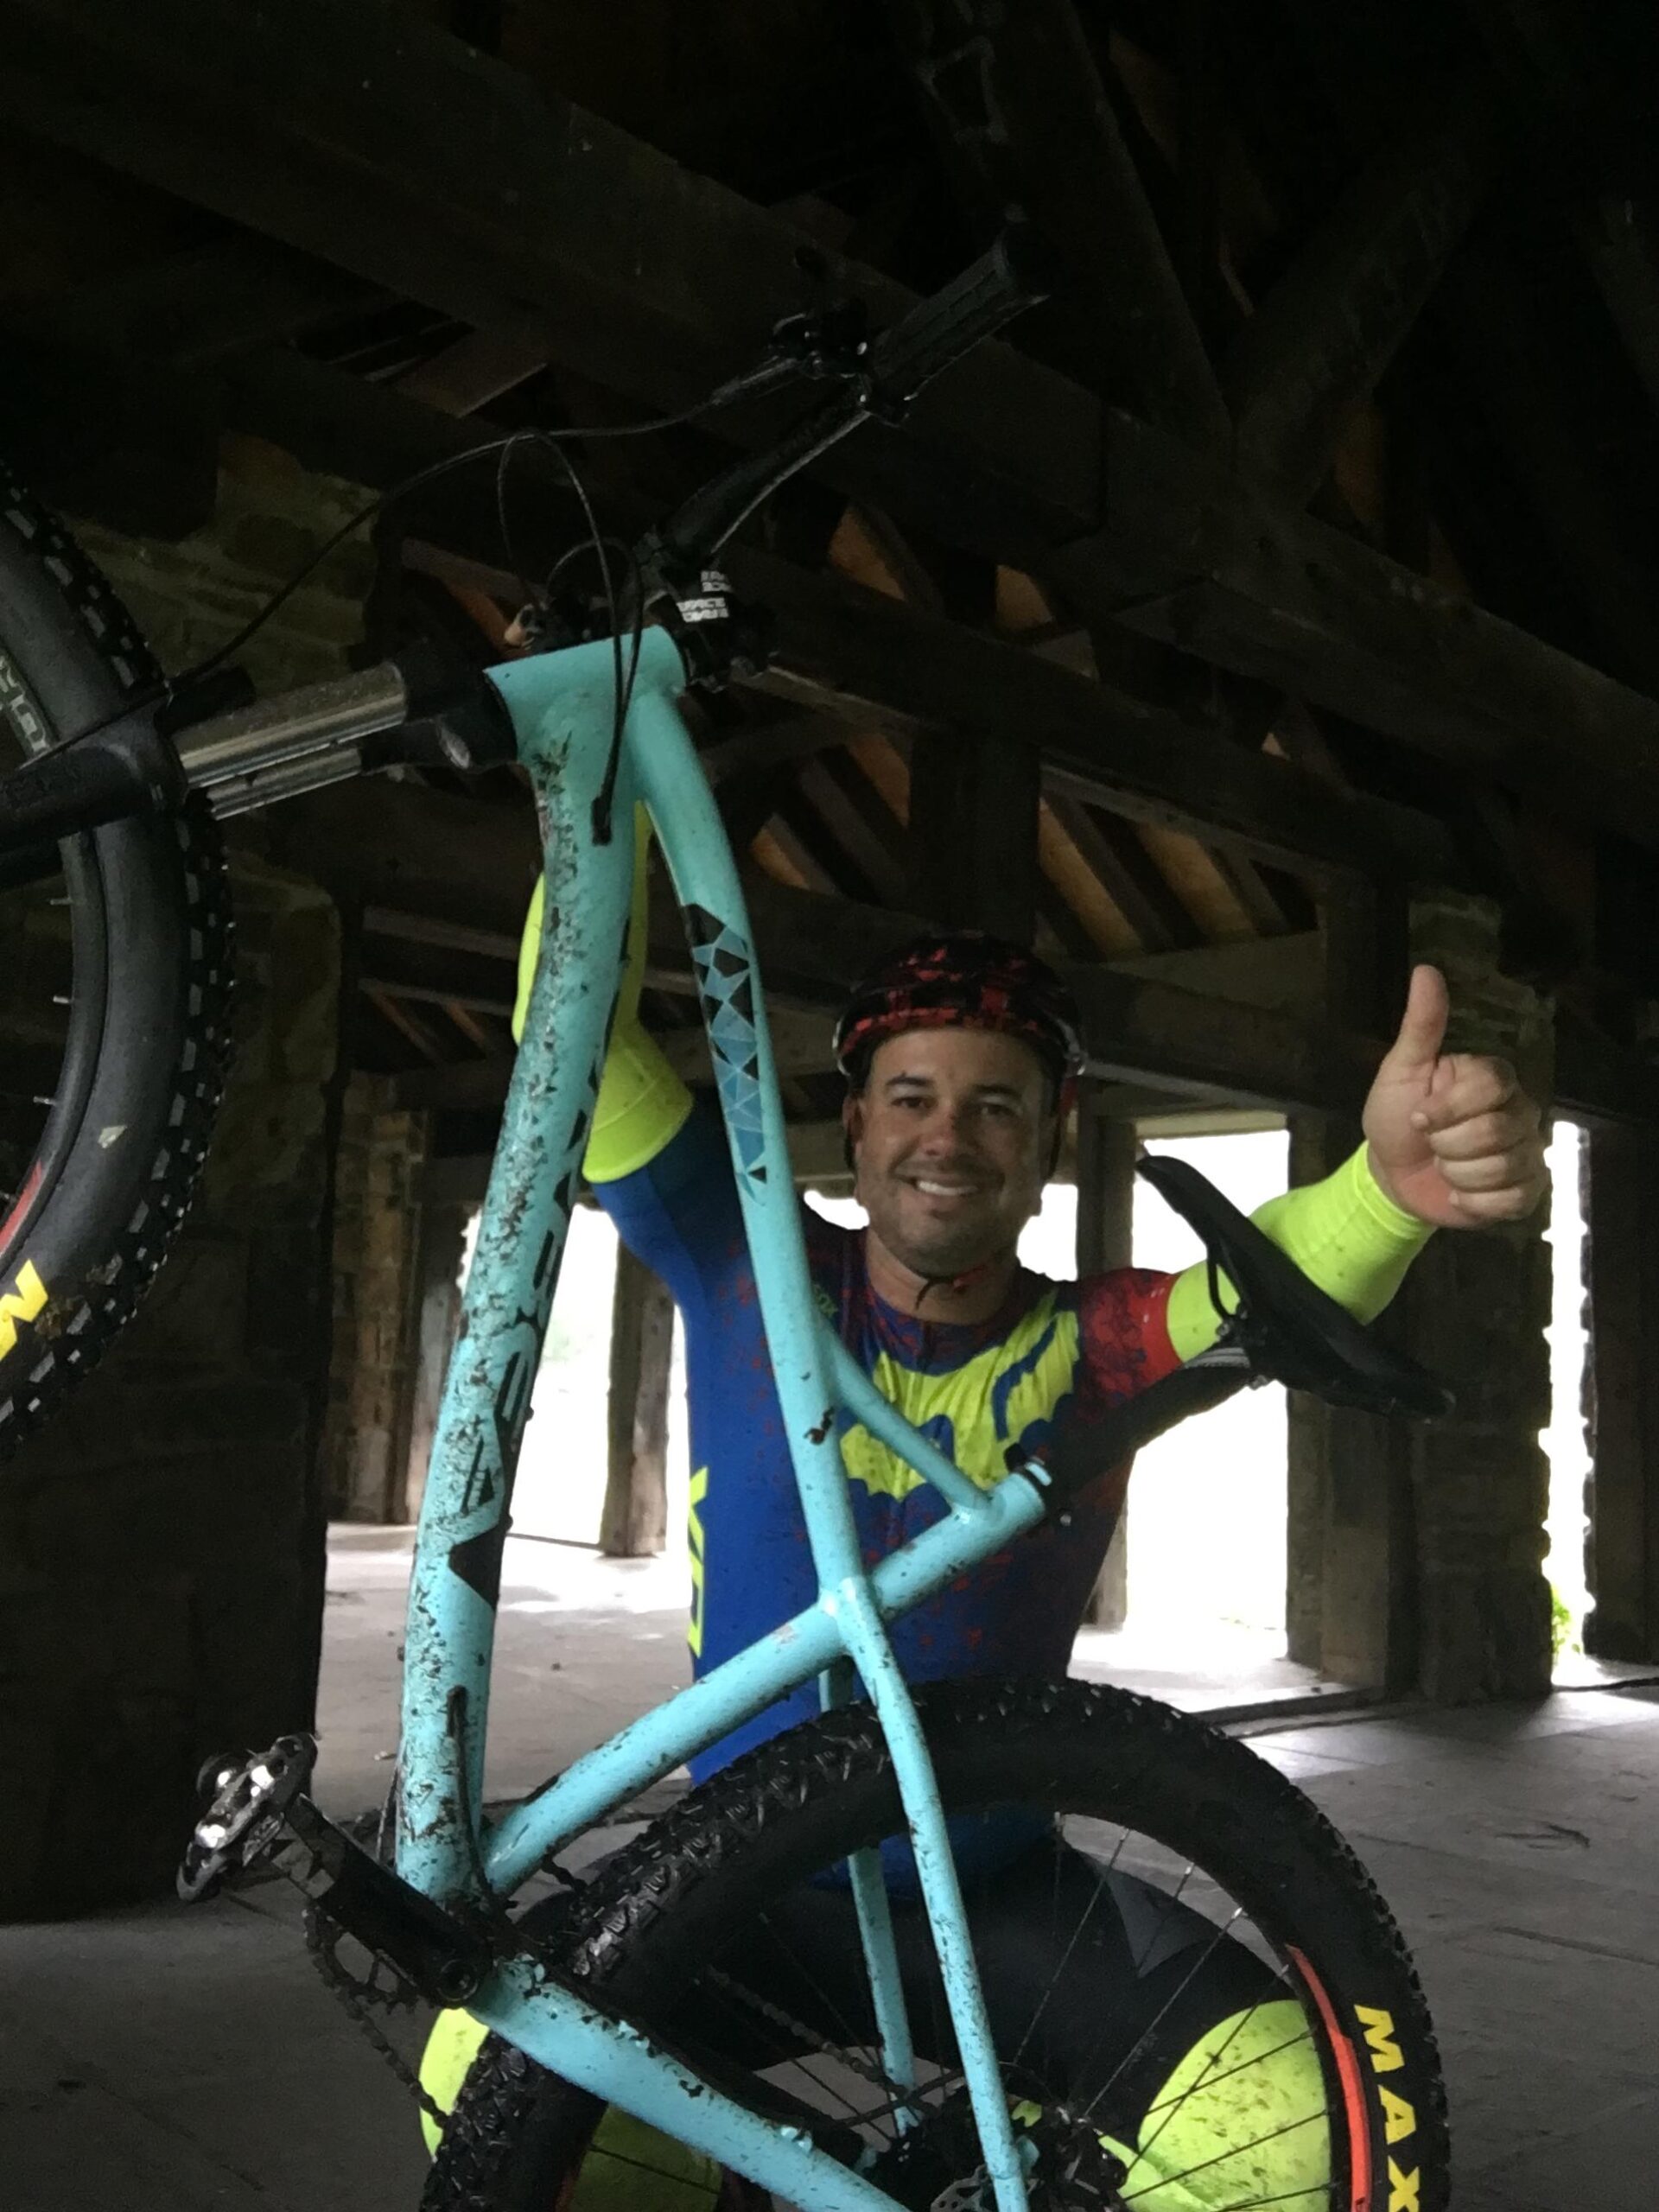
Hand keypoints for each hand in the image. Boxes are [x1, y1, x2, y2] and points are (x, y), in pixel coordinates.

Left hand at [1362, 965, 1545, 1228]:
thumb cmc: (1395, 1117)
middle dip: (1447, 1144)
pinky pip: (1512, 1199)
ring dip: (1457, 1174)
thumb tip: (1426, 970)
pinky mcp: (1526, 1190)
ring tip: (1445, 1167)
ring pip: (1503, 1166)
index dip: (1450, 1107)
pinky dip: (1475, 1202)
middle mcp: (1520, 1111)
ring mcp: (1527, 1151)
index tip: (1418, 1117)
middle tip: (1432, 1144)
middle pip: (1497, 1129)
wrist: (1391, 1174)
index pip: (1493, 1084)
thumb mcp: (1400, 1070)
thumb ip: (1421, 1025)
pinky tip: (1459, 1194)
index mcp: (1492, 1078)